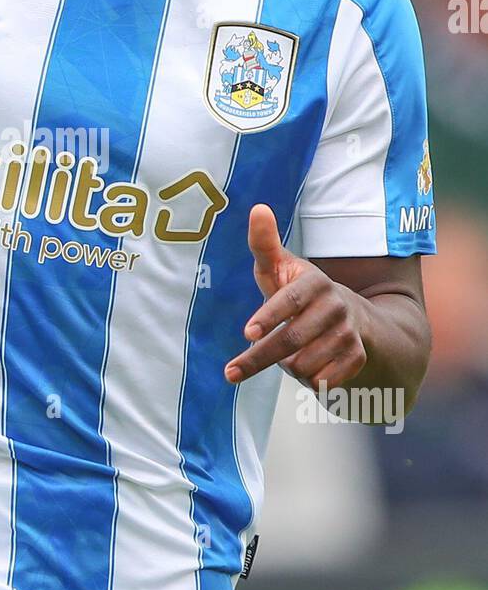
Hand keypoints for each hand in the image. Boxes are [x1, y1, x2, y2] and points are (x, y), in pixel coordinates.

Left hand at [223, 204, 367, 390]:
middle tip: (230, 373)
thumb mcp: (282, 268)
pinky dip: (309, 381)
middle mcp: (336, 306)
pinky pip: (324, 381)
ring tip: (288, 355)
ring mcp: (349, 333)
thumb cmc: (301, 292)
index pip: (290, 301)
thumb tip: (258, 208)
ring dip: (288, 367)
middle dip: (258, 358)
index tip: (247, 333)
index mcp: (315, 282)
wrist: (354, 318)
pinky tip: (309, 369)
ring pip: (304, 364)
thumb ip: (264, 244)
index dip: (269, 316)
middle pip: (292, 340)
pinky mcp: (358, 358)